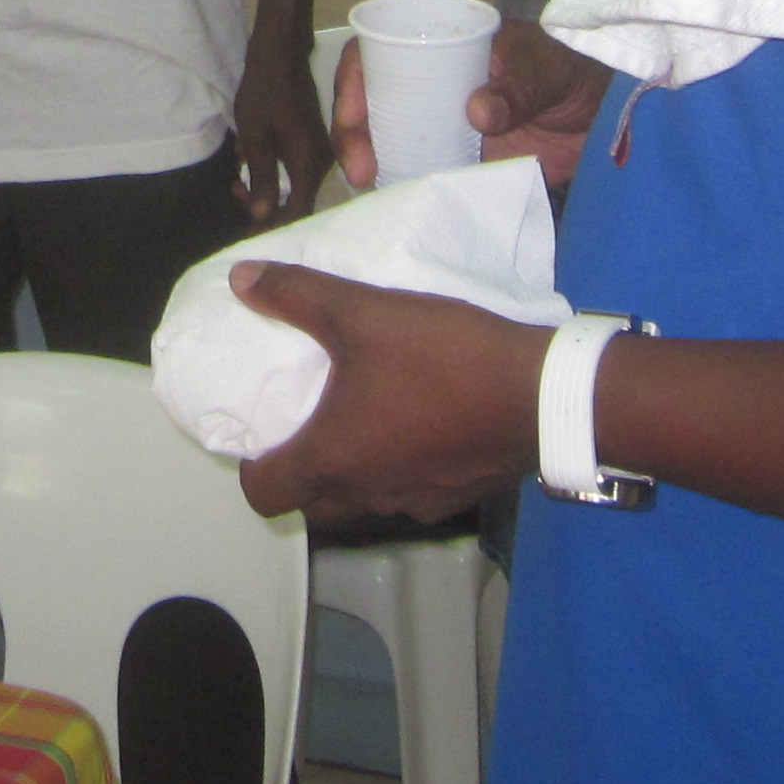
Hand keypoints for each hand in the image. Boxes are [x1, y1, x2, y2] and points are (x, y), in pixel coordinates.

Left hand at [231, 27, 333, 224]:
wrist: (280, 53)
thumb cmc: (264, 92)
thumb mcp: (255, 138)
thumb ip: (262, 178)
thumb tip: (264, 217)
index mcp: (308, 163)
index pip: (298, 211)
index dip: (273, 227)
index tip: (248, 232)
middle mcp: (321, 161)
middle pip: (298, 201)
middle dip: (265, 205)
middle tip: (236, 191)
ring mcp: (319, 150)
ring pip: (295, 184)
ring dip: (265, 186)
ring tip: (236, 178)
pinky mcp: (312, 141)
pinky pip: (294, 168)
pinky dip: (271, 169)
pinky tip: (247, 157)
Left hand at [231, 262, 551, 523]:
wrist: (542, 394)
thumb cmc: (442, 358)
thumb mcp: (363, 313)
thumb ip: (297, 294)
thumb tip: (240, 279)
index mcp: (333, 461)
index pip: (264, 493)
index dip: (252, 466)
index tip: (260, 431)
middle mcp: (369, 494)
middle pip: (313, 504)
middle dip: (300, 472)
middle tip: (305, 421)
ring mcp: (417, 502)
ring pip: (364, 501)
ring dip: (351, 471)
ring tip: (358, 417)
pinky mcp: (458, 497)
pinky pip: (410, 493)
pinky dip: (399, 468)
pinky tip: (416, 424)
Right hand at [325, 16, 615, 190]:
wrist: (608, 120)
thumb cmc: (573, 75)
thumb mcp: (547, 70)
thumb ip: (517, 87)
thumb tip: (475, 113)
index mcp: (441, 46)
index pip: (376, 55)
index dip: (352, 83)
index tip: (353, 117)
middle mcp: (430, 85)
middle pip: (370, 103)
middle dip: (353, 133)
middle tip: (359, 169)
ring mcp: (442, 125)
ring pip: (388, 140)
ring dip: (372, 163)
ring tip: (371, 189)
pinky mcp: (459, 162)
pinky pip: (421, 172)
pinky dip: (405, 186)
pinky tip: (399, 204)